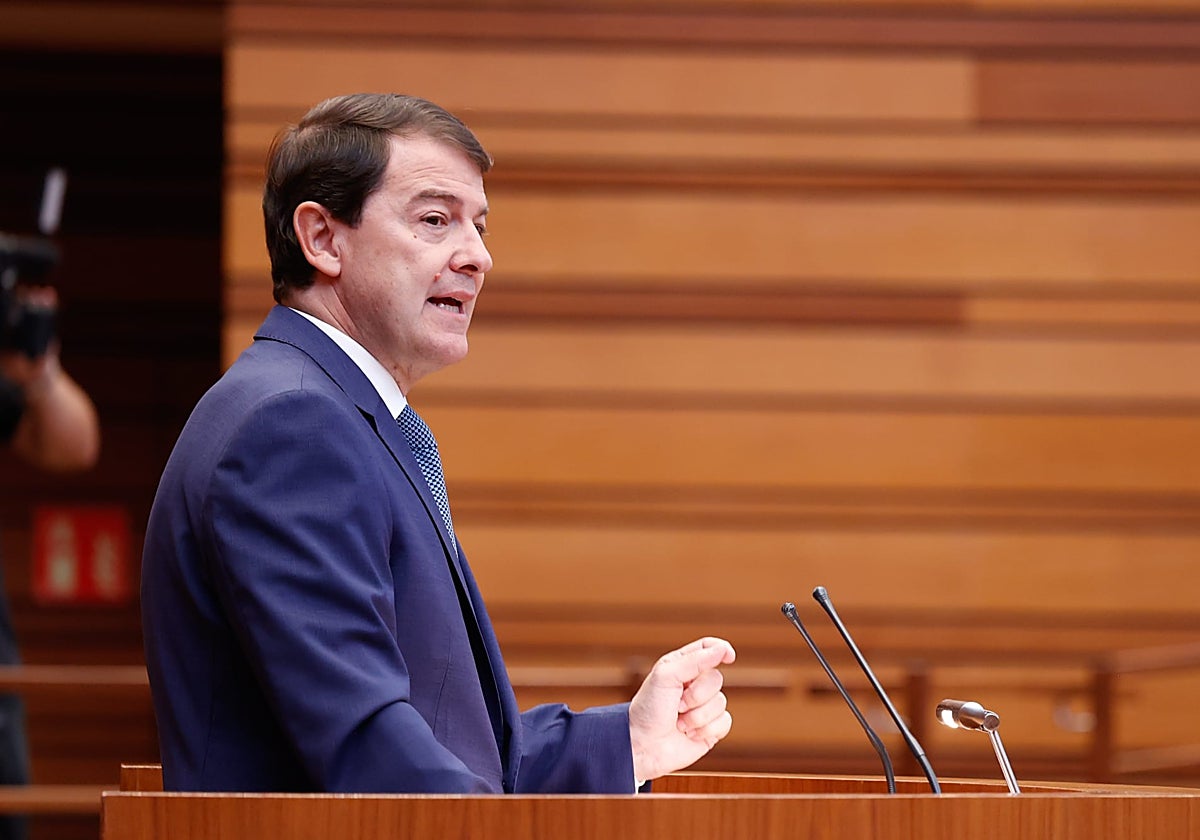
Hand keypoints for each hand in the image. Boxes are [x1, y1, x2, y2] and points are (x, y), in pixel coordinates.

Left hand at [627, 637, 735, 782]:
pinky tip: (689, 734)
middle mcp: (695, 685)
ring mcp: (704, 707)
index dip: (721, 649)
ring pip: (721, 702)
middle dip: (697, 694)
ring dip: (698, 716)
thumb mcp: (666, 677)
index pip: (708, 648)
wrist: (643, 746)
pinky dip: (706, 729)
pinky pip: (725, 722)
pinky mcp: (711, 729)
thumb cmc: (649, 709)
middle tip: (677, 704)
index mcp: (682, 666)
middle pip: (716, 678)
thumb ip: (695, 660)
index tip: (728, 656)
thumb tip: (722, 649)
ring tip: (679, 722)